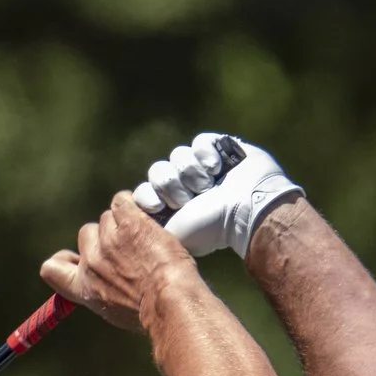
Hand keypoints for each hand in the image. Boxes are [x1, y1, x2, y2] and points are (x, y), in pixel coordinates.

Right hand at [39, 195, 200, 332]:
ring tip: (147, 239)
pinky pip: (122, 201)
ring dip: (125, 223)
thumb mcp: (120, 314)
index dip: (64, 259)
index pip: (52, 269)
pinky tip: (148, 216)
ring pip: (109, 218)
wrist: (170, 303)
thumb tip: (113, 290)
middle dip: (106, 238)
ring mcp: (108, 240)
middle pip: (87, 233)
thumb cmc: (155, 315)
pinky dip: (133, 205)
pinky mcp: (128, 222)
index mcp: (84, 288)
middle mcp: (91, 262)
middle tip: (133, 250)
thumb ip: (107, 295)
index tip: (80, 259)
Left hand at [132, 133, 304, 258]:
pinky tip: (220, 169)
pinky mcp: (220, 149)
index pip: (145, 191)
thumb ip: (146, 227)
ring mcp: (203, 167)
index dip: (149, 196)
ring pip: (178, 155)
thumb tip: (128, 216)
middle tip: (190, 198)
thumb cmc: (212, 228)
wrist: (248, 210)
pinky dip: (207, 154)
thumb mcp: (173, 233)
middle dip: (172, 185)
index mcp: (174, 207)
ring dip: (192, 172)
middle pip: (158, 171)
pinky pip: (199, 141)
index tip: (160, 206)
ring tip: (210, 185)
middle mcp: (187, 186)